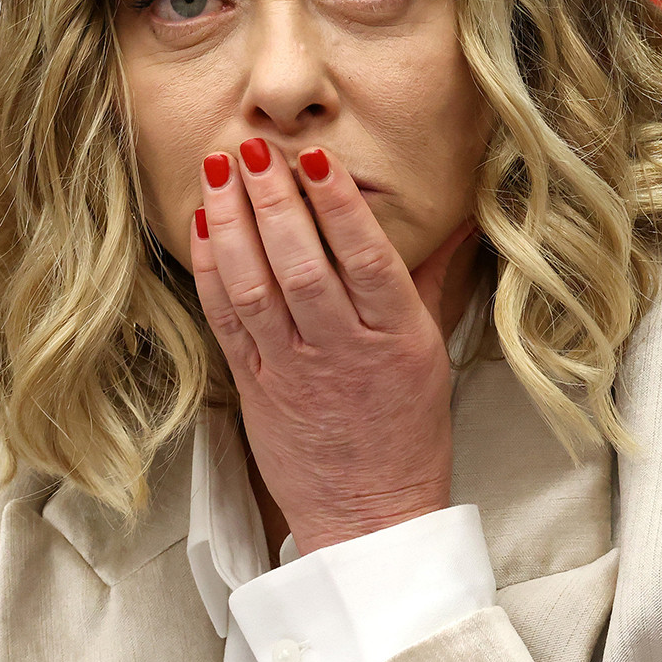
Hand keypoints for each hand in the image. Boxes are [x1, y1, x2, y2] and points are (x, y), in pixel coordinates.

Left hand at [189, 137, 472, 553]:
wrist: (368, 513)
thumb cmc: (406, 429)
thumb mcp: (430, 349)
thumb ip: (430, 277)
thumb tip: (457, 218)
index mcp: (396, 339)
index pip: (367, 260)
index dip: (340, 207)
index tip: (319, 159)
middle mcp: (343, 351)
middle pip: (302, 266)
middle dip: (274, 201)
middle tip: (254, 149)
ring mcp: (293, 370)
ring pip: (256, 288)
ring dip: (233, 224)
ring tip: (219, 171)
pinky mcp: (254, 385)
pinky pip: (226, 321)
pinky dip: (212, 270)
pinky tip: (203, 227)